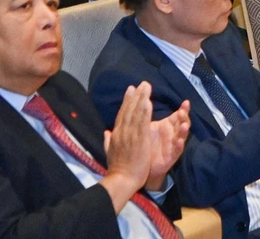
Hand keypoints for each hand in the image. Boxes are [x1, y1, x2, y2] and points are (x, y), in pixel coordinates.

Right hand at [100, 83, 154, 211]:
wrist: (121, 179)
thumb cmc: (118, 168)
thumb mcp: (110, 152)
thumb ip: (108, 141)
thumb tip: (106, 132)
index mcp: (116, 135)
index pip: (122, 114)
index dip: (127, 101)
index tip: (130, 89)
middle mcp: (121, 132)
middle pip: (128, 111)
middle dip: (135, 96)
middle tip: (141, 84)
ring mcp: (129, 135)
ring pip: (135, 114)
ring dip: (141, 99)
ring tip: (146, 87)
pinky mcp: (138, 140)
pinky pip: (142, 123)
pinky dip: (144, 112)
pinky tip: (148, 102)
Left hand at [145, 100, 189, 191]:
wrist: (139, 167)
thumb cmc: (144, 144)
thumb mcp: (145, 127)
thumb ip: (146, 115)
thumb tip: (143, 99)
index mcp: (167, 126)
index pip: (178, 115)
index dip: (183, 109)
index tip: (186, 103)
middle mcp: (173, 134)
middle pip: (182, 123)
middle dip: (184, 117)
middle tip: (182, 112)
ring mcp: (173, 145)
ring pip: (181, 136)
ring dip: (183, 131)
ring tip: (183, 126)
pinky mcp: (171, 157)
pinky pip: (177, 150)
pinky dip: (179, 146)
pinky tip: (179, 141)